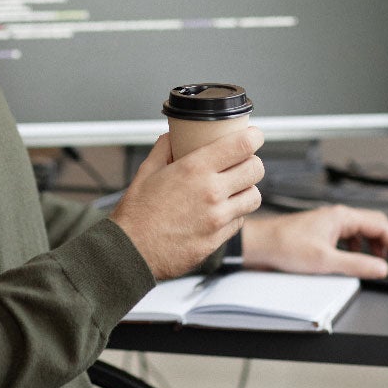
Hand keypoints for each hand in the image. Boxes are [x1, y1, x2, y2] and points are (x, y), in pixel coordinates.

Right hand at [110, 127, 264, 279]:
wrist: (131, 252)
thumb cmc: (137, 213)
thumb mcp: (146, 170)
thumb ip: (164, 148)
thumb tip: (174, 135)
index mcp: (195, 169)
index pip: (242, 145)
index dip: (254, 136)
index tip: (253, 136)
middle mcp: (211, 192)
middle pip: (256, 169)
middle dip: (252, 163)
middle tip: (242, 163)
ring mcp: (217, 218)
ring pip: (254, 197)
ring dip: (247, 190)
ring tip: (234, 189)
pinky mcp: (217, 239)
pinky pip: (239, 221)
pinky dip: (234, 214)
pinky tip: (219, 211)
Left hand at [241, 204, 387, 279]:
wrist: (258, 245)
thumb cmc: (284, 246)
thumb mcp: (325, 261)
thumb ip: (357, 265)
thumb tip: (382, 268)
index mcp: (342, 217)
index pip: (382, 226)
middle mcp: (337, 217)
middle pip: (375, 227)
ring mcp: (328, 224)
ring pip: (361, 233)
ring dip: (374, 249)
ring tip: (378, 265)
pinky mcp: (321, 233)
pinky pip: (348, 239)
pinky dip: (357, 251)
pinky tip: (354, 262)